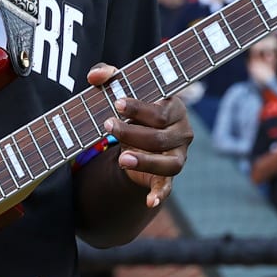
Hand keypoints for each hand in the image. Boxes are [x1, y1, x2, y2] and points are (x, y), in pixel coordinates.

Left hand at [86, 63, 191, 209]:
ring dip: (145, 161)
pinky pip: (168, 187)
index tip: (116, 104)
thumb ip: (110, 76)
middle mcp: (182, 133)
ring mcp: (178, 156)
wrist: (137, 139)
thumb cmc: (132, 110)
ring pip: (168, 164)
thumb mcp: (121, 90)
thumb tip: (95, 75)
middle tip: (107, 126)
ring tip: (122, 158)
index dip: (138, 108)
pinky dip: (160, 195)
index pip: (160, 111)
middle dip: (131, 133)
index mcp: (175, 108)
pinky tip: (149, 200)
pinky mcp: (168, 177)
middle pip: (159, 137)